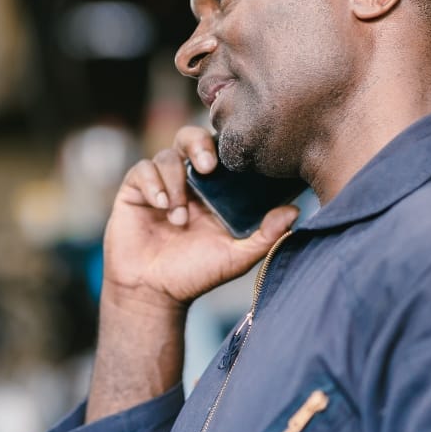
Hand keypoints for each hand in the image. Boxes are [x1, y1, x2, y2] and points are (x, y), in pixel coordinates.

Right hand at [102, 126, 299, 311]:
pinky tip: (161, 207)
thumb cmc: (195, 274)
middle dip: (199, 144)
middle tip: (208, 167)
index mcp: (213, 190)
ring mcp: (160, 184)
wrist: (152, 293)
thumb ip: (265, 236)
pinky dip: (153, 184)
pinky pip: (143, 170)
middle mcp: (187, 181)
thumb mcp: (235, 257)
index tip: (237, 159)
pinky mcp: (135, 190)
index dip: (227, 147)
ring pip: (167, 156)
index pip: (221, 152)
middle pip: (191, 138)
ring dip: (175, 183)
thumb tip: (295, 211)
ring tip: (179, 217)